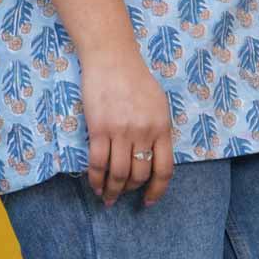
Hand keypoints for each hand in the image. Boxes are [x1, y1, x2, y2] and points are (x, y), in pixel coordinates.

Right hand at [80, 44, 174, 206]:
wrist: (111, 58)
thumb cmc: (135, 77)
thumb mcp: (159, 104)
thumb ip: (158, 129)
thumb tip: (152, 154)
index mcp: (162, 128)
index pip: (164, 170)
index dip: (156, 190)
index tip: (148, 201)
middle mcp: (143, 133)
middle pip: (139, 175)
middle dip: (130, 191)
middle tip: (121, 195)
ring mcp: (120, 132)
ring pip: (118, 173)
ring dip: (112, 190)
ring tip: (107, 197)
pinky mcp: (98, 129)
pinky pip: (97, 162)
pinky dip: (96, 178)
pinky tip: (95, 185)